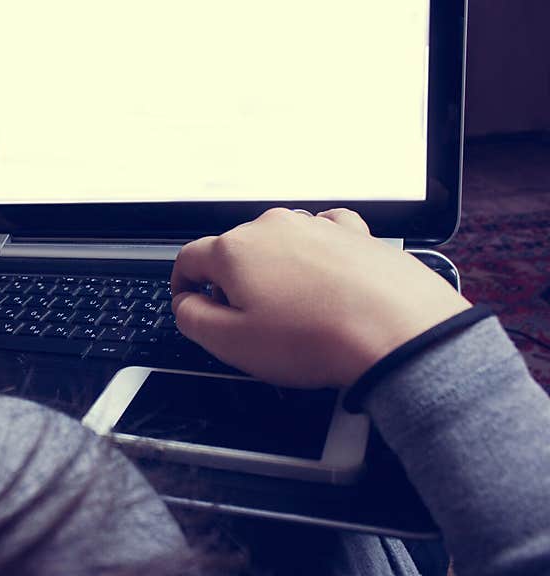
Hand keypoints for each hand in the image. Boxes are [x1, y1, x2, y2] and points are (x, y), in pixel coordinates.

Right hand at [170, 208, 470, 387]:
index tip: (190, 303)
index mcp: (235, 251)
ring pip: (276, 245)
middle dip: (231, 284)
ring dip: (273, 273)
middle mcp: (272, 227)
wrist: (397, 331)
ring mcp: (315, 226)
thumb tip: (186, 303)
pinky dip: (313, 259)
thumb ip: (192, 319)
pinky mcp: (352, 234)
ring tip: (293, 314)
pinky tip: (322, 284)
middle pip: (233, 251)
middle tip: (246, 324)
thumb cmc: (317, 339)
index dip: (182, 286)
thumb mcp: (230, 344)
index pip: (189, 259)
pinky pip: (319, 239)